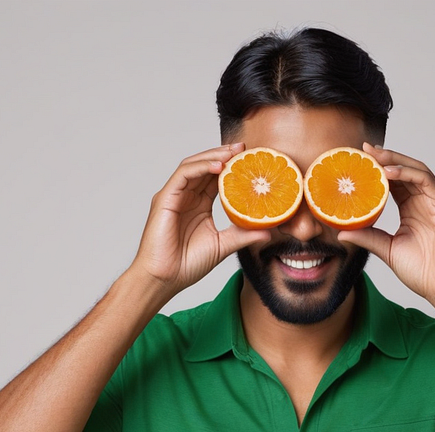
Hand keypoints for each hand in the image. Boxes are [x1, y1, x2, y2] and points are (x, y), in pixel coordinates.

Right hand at [129, 143, 270, 301]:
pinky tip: (218, 167)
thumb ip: (244, 235)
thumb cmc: (188, 265)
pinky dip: (200, 167)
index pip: (215, 179)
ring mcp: (174, 196)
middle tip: (244, 149)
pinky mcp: (165, 199)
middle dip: (224, 155)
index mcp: (199, 206)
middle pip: (205, 167)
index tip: (250, 160)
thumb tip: (269, 232)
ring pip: (193, 166)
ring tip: (233, 153)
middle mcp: (186, 197)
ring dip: (213, 157)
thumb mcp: (224, 246)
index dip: (231, 167)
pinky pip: (183, 176)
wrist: (166, 279)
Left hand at [338, 143, 434, 314]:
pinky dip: (408, 174)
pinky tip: (389, 172)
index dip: (377, 170)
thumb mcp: (387, 250)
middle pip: (405, 171)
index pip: (394, 183)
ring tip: (374, 155)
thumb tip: (341, 233)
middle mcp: (426, 202)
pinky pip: (426, 182)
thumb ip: (368, 237)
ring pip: (416, 171)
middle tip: (363, 150)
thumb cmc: (423, 273)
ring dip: (395, 161)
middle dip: (385, 158)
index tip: (357, 161)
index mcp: (413, 211)